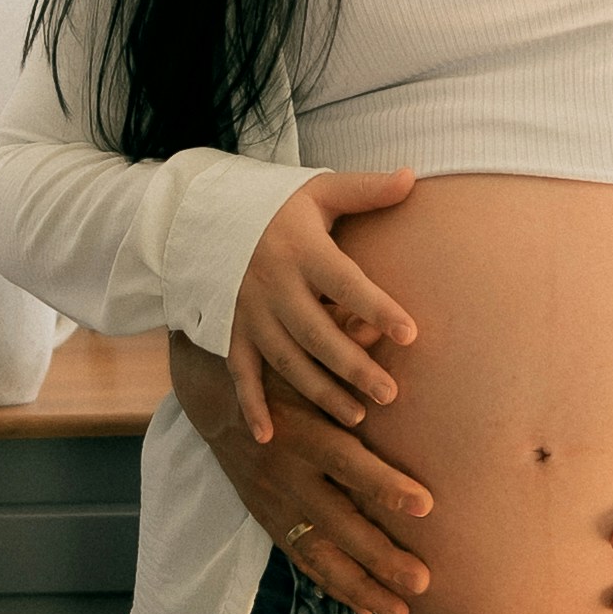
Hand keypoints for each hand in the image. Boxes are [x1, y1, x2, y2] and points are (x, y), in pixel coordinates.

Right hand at [169, 331, 433, 613]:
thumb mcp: (303, 357)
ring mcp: (274, 503)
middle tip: (421, 582)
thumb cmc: (276, 368)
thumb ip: (343, 352)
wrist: (210, 394)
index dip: (384, 485)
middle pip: (339, 524)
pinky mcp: (267, 519)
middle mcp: (287, 474)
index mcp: (302, 432)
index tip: (425, 505)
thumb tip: (381, 325)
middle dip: (380, 556)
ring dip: (361, 585)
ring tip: (401, 612)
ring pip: (320, 554)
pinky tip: (366, 605)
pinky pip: (302, 559)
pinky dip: (332, 585)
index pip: (347, 463)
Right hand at [230, 168, 420, 443]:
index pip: (346, 283)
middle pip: (317, 333)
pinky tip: (269, 437)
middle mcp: (274, 285)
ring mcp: (248, 313)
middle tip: (390, 395)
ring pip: (286, 360)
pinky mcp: (230, 332)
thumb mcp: (317, 190)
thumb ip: (365, 190)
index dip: (377, 307)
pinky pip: (240, 374)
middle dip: (353, 366)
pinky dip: (251, 406)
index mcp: (302, 250)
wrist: (200, 215)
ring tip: (356, 418)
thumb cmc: (273, 206)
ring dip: (318, 392)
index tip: (411, 333)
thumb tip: (412, 176)